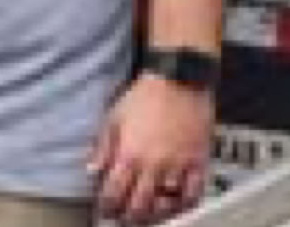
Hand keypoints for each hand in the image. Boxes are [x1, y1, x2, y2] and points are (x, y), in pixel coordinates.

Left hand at [88, 74, 213, 222]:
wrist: (179, 78)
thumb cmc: (144, 95)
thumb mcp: (114, 116)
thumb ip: (102, 147)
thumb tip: (91, 171)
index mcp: (128, 155)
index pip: (113, 194)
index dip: (107, 208)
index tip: (106, 210)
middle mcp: (152, 166)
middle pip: (138, 207)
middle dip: (128, 217)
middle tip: (126, 218)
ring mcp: (177, 166)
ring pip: (165, 206)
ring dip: (154, 215)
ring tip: (149, 214)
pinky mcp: (198, 162)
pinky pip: (193, 194)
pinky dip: (184, 205)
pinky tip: (176, 205)